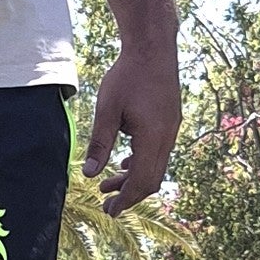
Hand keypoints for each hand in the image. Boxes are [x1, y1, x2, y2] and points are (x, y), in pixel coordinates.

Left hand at [85, 34, 181, 213]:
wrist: (153, 48)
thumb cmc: (128, 75)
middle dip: (129, 195)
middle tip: (107, 204)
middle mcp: (166, 137)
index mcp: (152, 138)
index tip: (109, 211)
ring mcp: (171, 130)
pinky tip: (124, 162)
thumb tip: (88, 174)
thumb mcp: (107, 109)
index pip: (141, 181)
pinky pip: (158, 152)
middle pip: (151, 179)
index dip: (125, 199)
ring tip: (109, 183)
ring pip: (156, 166)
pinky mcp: (170, 122)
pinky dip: (141, 163)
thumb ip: (99, 143)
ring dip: (133, 178)